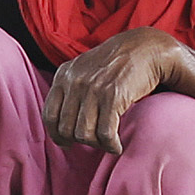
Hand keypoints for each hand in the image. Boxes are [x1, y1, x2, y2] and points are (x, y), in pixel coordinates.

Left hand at [42, 27, 194, 151]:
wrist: (145, 48)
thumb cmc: (116, 63)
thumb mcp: (84, 68)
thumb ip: (70, 89)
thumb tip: (63, 122)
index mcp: (64, 75)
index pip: (49, 116)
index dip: (57, 135)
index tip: (67, 143)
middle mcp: (75, 82)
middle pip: (67, 129)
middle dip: (80, 141)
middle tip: (94, 141)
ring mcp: (93, 89)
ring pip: (84, 134)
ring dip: (97, 145)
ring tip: (107, 143)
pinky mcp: (113, 97)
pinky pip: (105, 134)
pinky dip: (111, 146)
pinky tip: (117, 146)